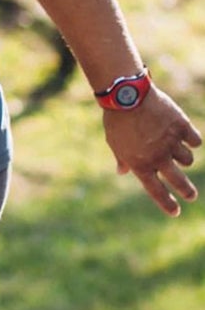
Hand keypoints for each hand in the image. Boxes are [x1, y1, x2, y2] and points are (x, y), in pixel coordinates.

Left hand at [103, 88, 199, 215]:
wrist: (128, 97)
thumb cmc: (117, 121)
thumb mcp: (115, 143)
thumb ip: (123, 159)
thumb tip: (123, 171)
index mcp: (140, 164)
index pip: (156, 190)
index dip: (166, 203)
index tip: (175, 212)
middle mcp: (158, 157)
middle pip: (178, 180)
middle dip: (186, 191)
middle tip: (191, 197)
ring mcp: (172, 143)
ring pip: (187, 159)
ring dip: (184, 158)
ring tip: (175, 150)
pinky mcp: (182, 127)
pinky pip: (195, 141)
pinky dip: (192, 140)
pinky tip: (186, 136)